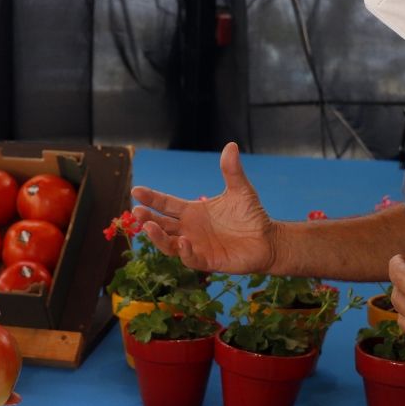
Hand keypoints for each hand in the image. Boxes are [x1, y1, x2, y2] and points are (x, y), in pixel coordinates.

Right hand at [129, 142, 278, 273]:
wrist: (268, 239)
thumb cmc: (251, 215)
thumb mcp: (241, 190)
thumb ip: (232, 171)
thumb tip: (231, 145)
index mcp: (192, 211)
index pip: (166, 204)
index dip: (151, 198)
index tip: (136, 190)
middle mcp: (189, 229)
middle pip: (161, 224)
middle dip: (147, 218)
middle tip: (137, 211)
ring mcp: (196, 246)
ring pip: (169, 244)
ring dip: (158, 237)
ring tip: (149, 226)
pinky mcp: (207, 260)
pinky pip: (190, 258)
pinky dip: (184, 251)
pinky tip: (183, 242)